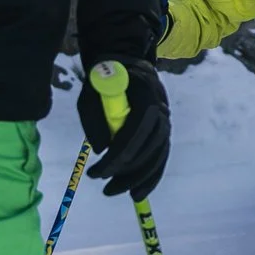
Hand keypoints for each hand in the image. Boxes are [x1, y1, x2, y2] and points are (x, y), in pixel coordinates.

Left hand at [79, 58, 170, 197]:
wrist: (125, 62)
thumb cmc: (103, 78)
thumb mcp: (89, 96)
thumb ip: (95, 121)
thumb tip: (102, 151)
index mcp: (143, 97)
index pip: (132, 134)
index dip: (115, 158)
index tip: (95, 174)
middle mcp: (161, 110)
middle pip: (149, 148)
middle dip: (126, 173)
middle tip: (105, 189)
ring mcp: (165, 120)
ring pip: (158, 155)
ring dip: (139, 178)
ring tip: (118, 192)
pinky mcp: (164, 129)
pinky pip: (161, 156)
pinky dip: (152, 175)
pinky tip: (140, 191)